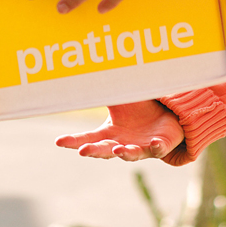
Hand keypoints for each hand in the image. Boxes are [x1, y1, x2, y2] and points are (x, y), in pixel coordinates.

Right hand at [55, 100, 182, 160]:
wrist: (167, 115)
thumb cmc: (140, 108)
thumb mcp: (120, 98)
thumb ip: (104, 90)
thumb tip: (83, 72)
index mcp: (110, 133)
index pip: (88, 138)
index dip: (73, 141)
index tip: (58, 141)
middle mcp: (122, 144)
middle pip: (105, 150)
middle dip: (94, 151)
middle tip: (82, 151)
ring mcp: (140, 147)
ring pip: (130, 154)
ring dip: (124, 153)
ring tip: (118, 150)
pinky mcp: (158, 146)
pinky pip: (157, 149)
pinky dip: (155, 147)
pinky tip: (153, 142)